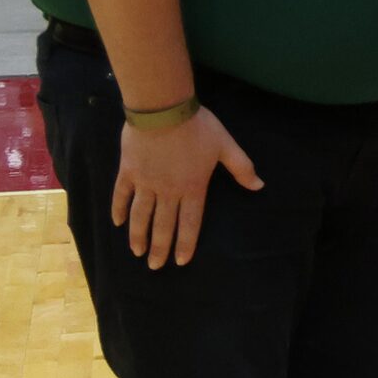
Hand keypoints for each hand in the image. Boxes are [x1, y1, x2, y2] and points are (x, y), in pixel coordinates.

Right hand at [109, 107, 260, 268]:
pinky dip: (118, 210)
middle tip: (155, 267)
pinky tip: (117, 224)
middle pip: (163, 225)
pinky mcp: (128, 171)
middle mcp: (168, 191)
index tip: (180, 261)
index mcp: (192, 188)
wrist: (163, 110)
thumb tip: (260, 186)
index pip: (190, 223)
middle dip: (160, 248)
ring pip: (140, 216)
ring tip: (137, 253)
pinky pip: (121, 195)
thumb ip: (242, 168)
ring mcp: (145, 182)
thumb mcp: (226, 146)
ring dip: (138, 236)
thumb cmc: (198, 127)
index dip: (185, 243)